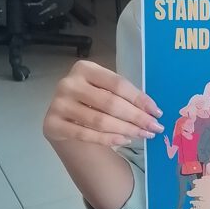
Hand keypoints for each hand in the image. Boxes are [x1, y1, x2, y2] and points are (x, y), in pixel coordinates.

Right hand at [43, 61, 163, 146]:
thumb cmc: (91, 100)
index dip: (140, 99)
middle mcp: (68, 83)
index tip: (156, 112)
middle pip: (110, 103)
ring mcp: (58, 104)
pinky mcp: (52, 124)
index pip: (118, 84)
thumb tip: (153, 112)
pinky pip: (86, 134)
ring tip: (143, 135)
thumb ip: (124, 96)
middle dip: (136, 117)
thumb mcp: (106, 90)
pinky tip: (124, 140)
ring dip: (126, 130)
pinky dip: (108, 139)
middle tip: (154, 128)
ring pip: (100, 120)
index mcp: (84, 68)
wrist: (63, 118)